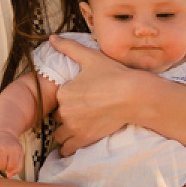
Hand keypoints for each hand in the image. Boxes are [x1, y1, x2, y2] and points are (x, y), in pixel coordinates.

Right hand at [0, 132, 23, 176]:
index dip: (10, 167)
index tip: (9, 162)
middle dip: (2, 165)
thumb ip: (18, 166)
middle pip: (2, 167)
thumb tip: (8, 176)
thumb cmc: (11, 145)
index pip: (11, 167)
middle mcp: (2, 148)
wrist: (0, 132)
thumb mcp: (18, 153)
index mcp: (14, 149)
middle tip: (3, 158)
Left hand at [47, 34, 154, 153]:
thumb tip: (52, 38)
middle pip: (60, 116)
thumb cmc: (113, 75)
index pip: (59, 100)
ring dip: (67, 131)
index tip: (82, 97)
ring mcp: (74, 127)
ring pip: (60, 134)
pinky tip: (75, 142)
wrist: (133, 96)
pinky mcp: (84, 139)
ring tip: (80, 126)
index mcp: (64, 93)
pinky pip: (67, 148)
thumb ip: (69, 47)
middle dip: (68, 115)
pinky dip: (69, 147)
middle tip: (84, 111)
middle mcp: (65, 111)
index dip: (69, 99)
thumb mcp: (90, 57)